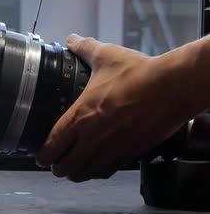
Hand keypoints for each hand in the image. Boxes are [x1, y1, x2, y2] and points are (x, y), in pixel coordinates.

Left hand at [36, 35, 187, 181]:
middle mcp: (92, 138)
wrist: (172, 88)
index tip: (40, 156)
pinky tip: (97, 167)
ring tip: (73, 169)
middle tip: (54, 164)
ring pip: (86, 173)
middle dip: (57, 167)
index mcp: (80, 117)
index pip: (52, 145)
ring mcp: (112, 149)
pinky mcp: (131, 154)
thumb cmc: (138, 73)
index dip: (43, 155)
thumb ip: (85, 48)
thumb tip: (72, 39)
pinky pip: (108, 171)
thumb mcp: (106, 56)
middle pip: (66, 166)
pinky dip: (98, 172)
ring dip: (76, 173)